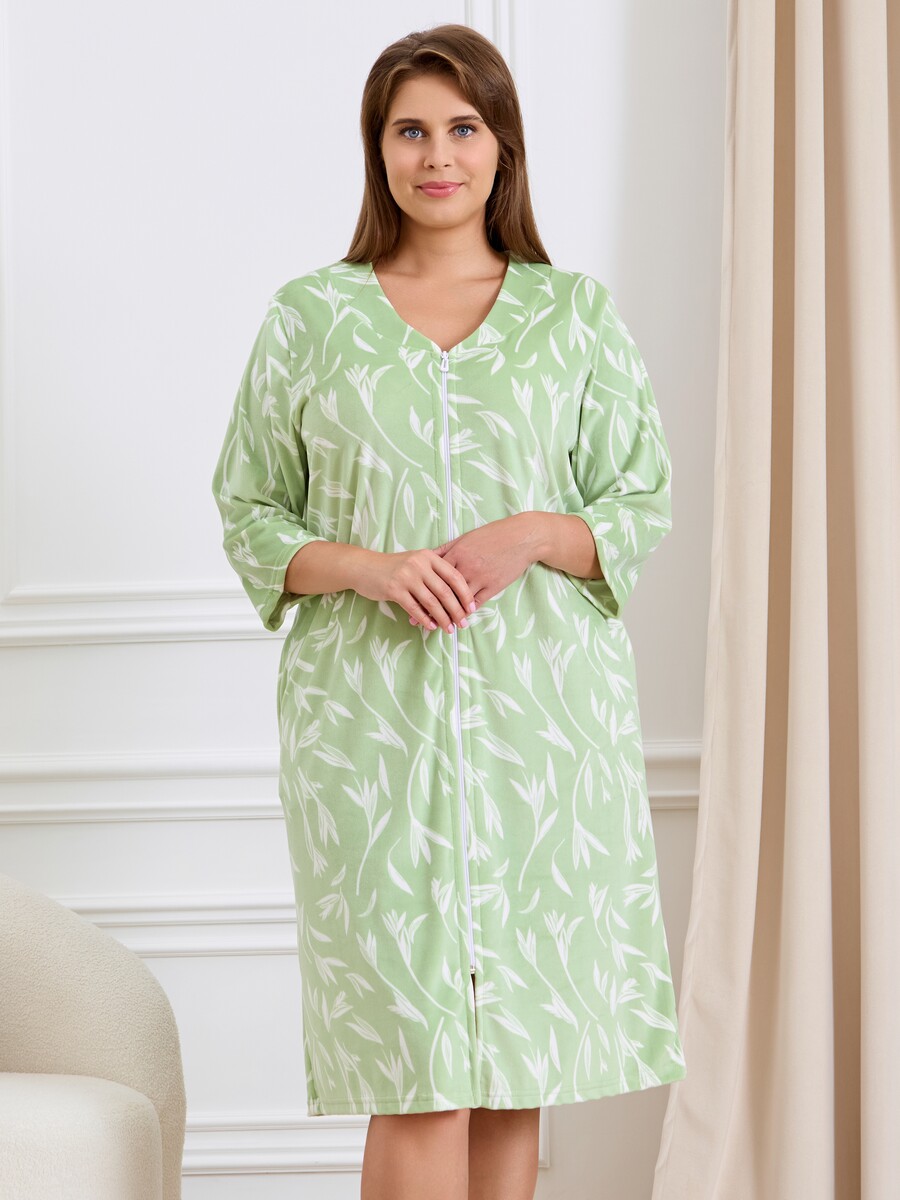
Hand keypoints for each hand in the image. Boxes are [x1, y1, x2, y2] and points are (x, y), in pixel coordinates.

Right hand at [352, 548, 477, 633]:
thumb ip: (434, 575)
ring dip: (443, 618)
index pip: (454, 576)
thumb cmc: (394, 568)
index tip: (472, 608)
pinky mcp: (394, 589)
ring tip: (449, 628)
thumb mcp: (416, 563)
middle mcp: (419, 564)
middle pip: (445, 591)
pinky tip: (432, 626)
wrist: (364, 567)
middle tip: (463, 623)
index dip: (465, 593)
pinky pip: (415, 608)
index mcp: (428, 556)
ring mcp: (406, 576)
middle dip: (457, 610)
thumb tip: (456, 598)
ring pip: (431, 602)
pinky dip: (425, 619)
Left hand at [409, 515, 537, 625]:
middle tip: (417, 620)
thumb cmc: (493, 535)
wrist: (521, 538)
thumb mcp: (467, 538)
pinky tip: (459, 620)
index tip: (411, 600)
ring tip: (437, 625)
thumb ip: (447, 548)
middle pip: (443, 591)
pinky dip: (466, 613)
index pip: (434, 575)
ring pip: (459, 601)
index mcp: (457, 553)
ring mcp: (480, 578)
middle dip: (429, 607)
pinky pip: (476, 603)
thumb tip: (429, 556)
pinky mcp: (493, 586)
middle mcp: (466, 567)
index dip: (422, 589)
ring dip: (447, 615)